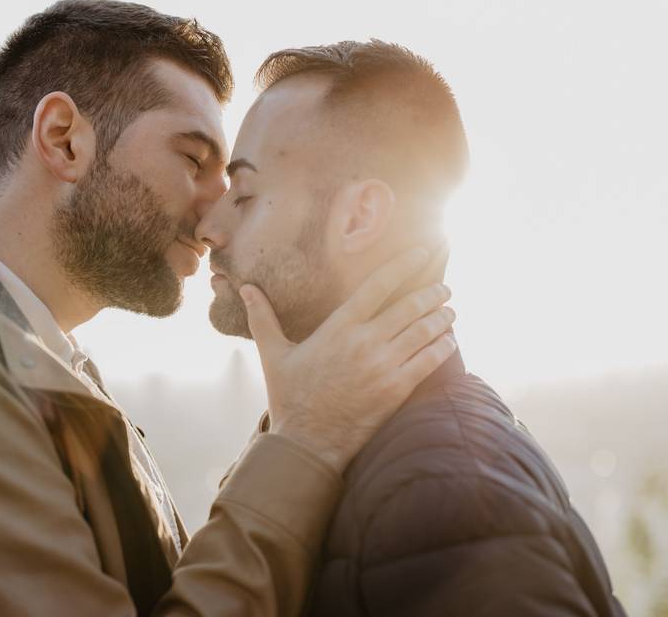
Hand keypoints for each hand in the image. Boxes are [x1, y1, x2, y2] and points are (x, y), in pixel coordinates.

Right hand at [240, 248, 456, 471]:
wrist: (306, 443)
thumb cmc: (289, 397)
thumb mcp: (272, 354)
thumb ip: (263, 318)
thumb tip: (246, 288)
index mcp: (338, 328)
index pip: (377, 286)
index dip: (403, 266)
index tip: (422, 254)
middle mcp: (364, 342)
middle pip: (410, 307)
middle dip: (433, 293)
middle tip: (444, 288)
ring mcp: (383, 367)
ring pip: (424, 332)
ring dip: (442, 318)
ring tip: (450, 311)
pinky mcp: (396, 390)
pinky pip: (429, 362)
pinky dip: (443, 347)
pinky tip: (449, 340)